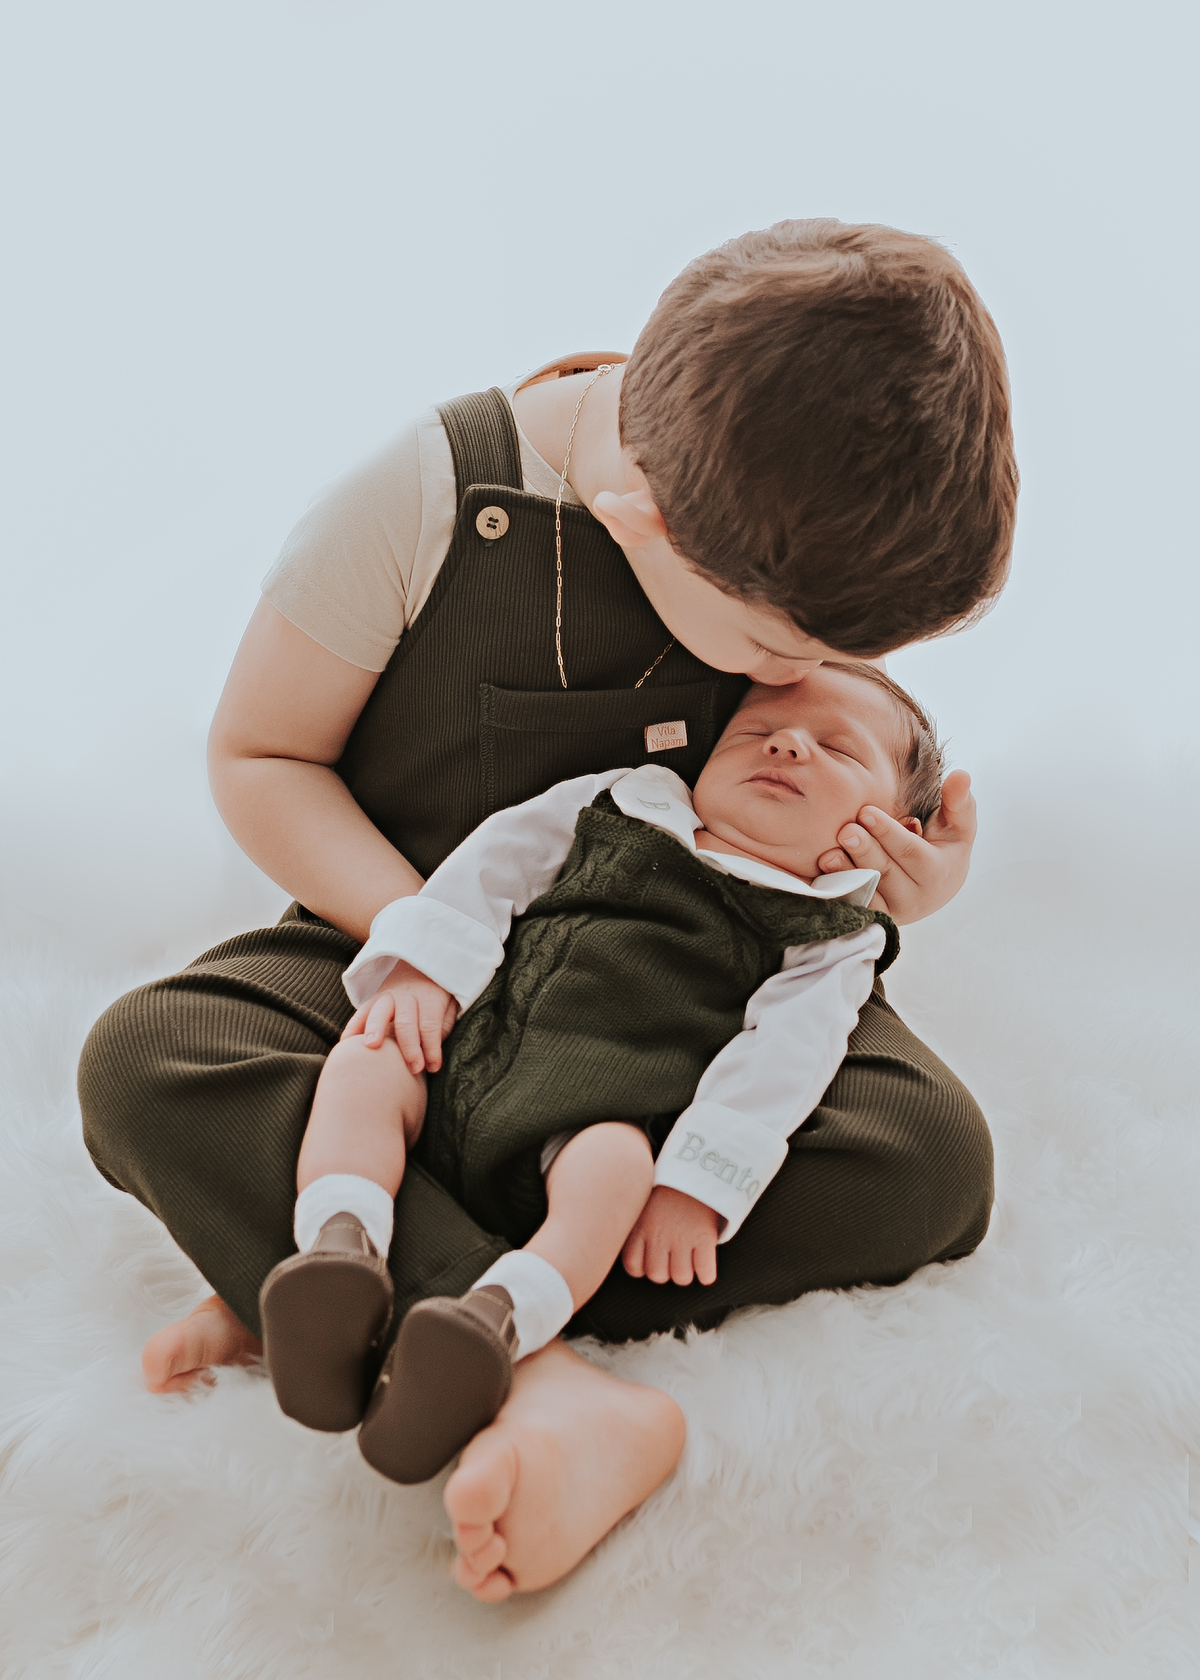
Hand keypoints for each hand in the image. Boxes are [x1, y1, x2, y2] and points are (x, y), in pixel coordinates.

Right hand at [340, 959, 457, 1073]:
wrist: (419, 965)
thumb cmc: (437, 994)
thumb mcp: (450, 1003)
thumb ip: (443, 1024)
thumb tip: (433, 1049)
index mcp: (429, 997)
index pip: (430, 1025)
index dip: (432, 1048)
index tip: (433, 1067)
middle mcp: (407, 995)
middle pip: (406, 1022)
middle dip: (410, 1048)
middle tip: (414, 1069)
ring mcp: (387, 996)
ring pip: (379, 1013)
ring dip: (375, 1030)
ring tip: (372, 1047)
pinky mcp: (372, 1000)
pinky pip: (360, 1013)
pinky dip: (352, 1027)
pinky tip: (346, 1043)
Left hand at [621, 1186, 719, 1285]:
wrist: (696, 1168)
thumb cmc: (668, 1187)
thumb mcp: (642, 1202)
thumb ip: (636, 1226)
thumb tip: (635, 1252)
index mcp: (640, 1227)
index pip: (633, 1266)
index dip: (642, 1269)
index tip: (650, 1261)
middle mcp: (658, 1236)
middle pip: (657, 1275)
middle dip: (665, 1271)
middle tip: (672, 1260)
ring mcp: (682, 1238)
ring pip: (680, 1277)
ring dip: (686, 1273)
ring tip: (689, 1261)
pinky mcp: (704, 1238)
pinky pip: (705, 1272)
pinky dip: (706, 1274)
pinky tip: (705, 1266)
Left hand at [816, 768, 975, 924]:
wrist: (936, 886)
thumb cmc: (945, 845)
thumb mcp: (958, 824)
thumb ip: (958, 800)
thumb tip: (961, 775)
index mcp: (938, 871)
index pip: (910, 851)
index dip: (888, 832)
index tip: (865, 811)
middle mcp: (917, 897)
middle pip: (886, 872)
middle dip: (864, 851)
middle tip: (845, 830)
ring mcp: (894, 910)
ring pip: (868, 892)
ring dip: (847, 873)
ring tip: (829, 854)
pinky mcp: (874, 916)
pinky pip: (855, 907)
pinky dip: (839, 892)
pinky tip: (824, 875)